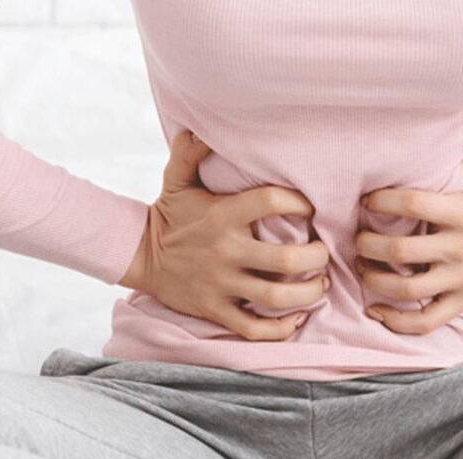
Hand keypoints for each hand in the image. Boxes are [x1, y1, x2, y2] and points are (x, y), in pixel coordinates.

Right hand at [120, 130, 329, 340]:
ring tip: (320, 285)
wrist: (138, 255)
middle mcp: (225, 251)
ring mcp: (221, 284)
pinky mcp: (215, 310)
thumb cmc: (169, 215)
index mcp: (222, 216)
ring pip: (275, 297)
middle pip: (285, 260)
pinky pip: (254, 328)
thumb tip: (202, 126)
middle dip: (316, 257)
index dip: (299, 201)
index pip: (270, 201)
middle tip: (324, 253)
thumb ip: (191, 151)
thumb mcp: (176, 178)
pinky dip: (280, 329)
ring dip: (308, 294)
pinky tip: (296, 318)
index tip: (309, 207)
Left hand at [355, 131, 462, 334]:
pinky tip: (375, 309)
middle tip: (357, 240)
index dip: (383, 202)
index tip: (367, 202)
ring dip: (375, 280)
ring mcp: (459, 279)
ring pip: (408, 289)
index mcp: (461, 214)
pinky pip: (424, 321)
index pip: (414, 205)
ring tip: (363, 268)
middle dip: (369, 245)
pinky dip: (396, 321)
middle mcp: (458, 248)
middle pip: (401, 251)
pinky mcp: (460, 302)